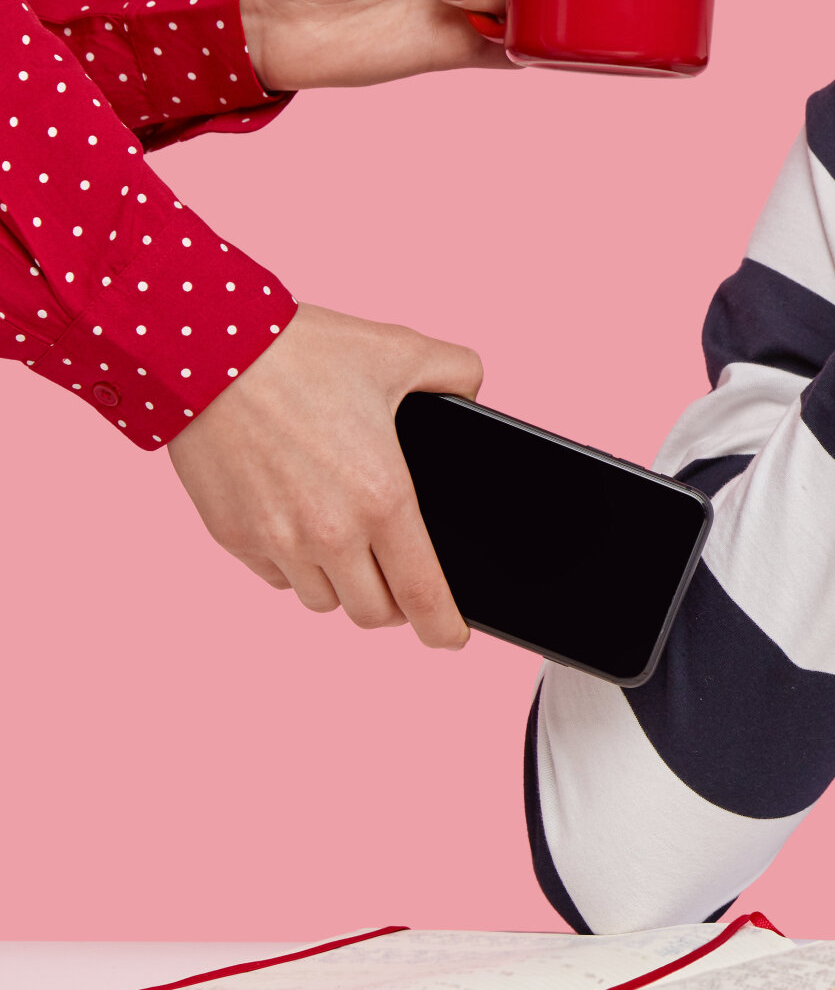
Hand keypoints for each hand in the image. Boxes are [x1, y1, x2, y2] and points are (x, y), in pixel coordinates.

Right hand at [166, 304, 485, 647]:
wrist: (204, 350)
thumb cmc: (304, 350)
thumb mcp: (402, 350)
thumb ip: (458, 373)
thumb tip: (474, 398)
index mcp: (383, 498)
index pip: (422, 593)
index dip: (442, 627)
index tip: (450, 639)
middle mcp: (329, 533)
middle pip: (371, 612)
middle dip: (393, 603)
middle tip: (401, 578)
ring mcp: (275, 540)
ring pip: (322, 599)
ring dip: (343, 584)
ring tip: (352, 549)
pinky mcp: (232, 537)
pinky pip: (275, 576)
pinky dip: (294, 565)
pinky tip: (302, 529)